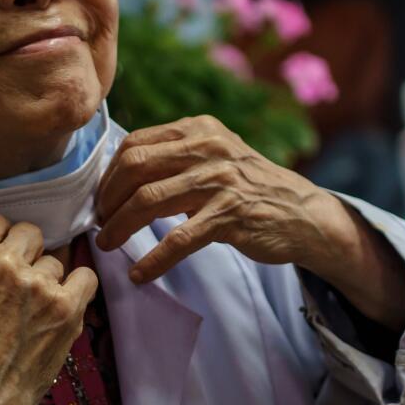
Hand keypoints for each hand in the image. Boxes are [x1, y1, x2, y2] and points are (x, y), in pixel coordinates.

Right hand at [0, 212, 98, 404]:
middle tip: (20, 282)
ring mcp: (40, 285)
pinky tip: (64, 304)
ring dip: (48, 278)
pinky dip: (77, 287)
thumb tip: (6, 250)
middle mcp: (7, 264)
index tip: (2, 254)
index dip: (0, 238)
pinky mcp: (67, 308)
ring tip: (35, 309)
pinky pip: (85, 276)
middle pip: (30, 233)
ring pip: (56, 259)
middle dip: (26, 253)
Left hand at [94, 116, 347, 281]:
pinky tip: (139, 275)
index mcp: (199, 129)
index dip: (109, 174)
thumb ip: (177, 157)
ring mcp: (220, 181)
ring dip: (120, 227)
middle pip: (135, 167)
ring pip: (149, 201)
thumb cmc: (250, 188)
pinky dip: (153, 260)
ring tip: (107, 245)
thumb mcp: (216, 156)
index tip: (102, 199)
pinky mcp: (231, 216)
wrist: (304, 213)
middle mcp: (208, 147)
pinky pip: (178, 240)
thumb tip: (120, 175)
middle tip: (100, 224)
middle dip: (108, 199)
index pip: (135, 143)